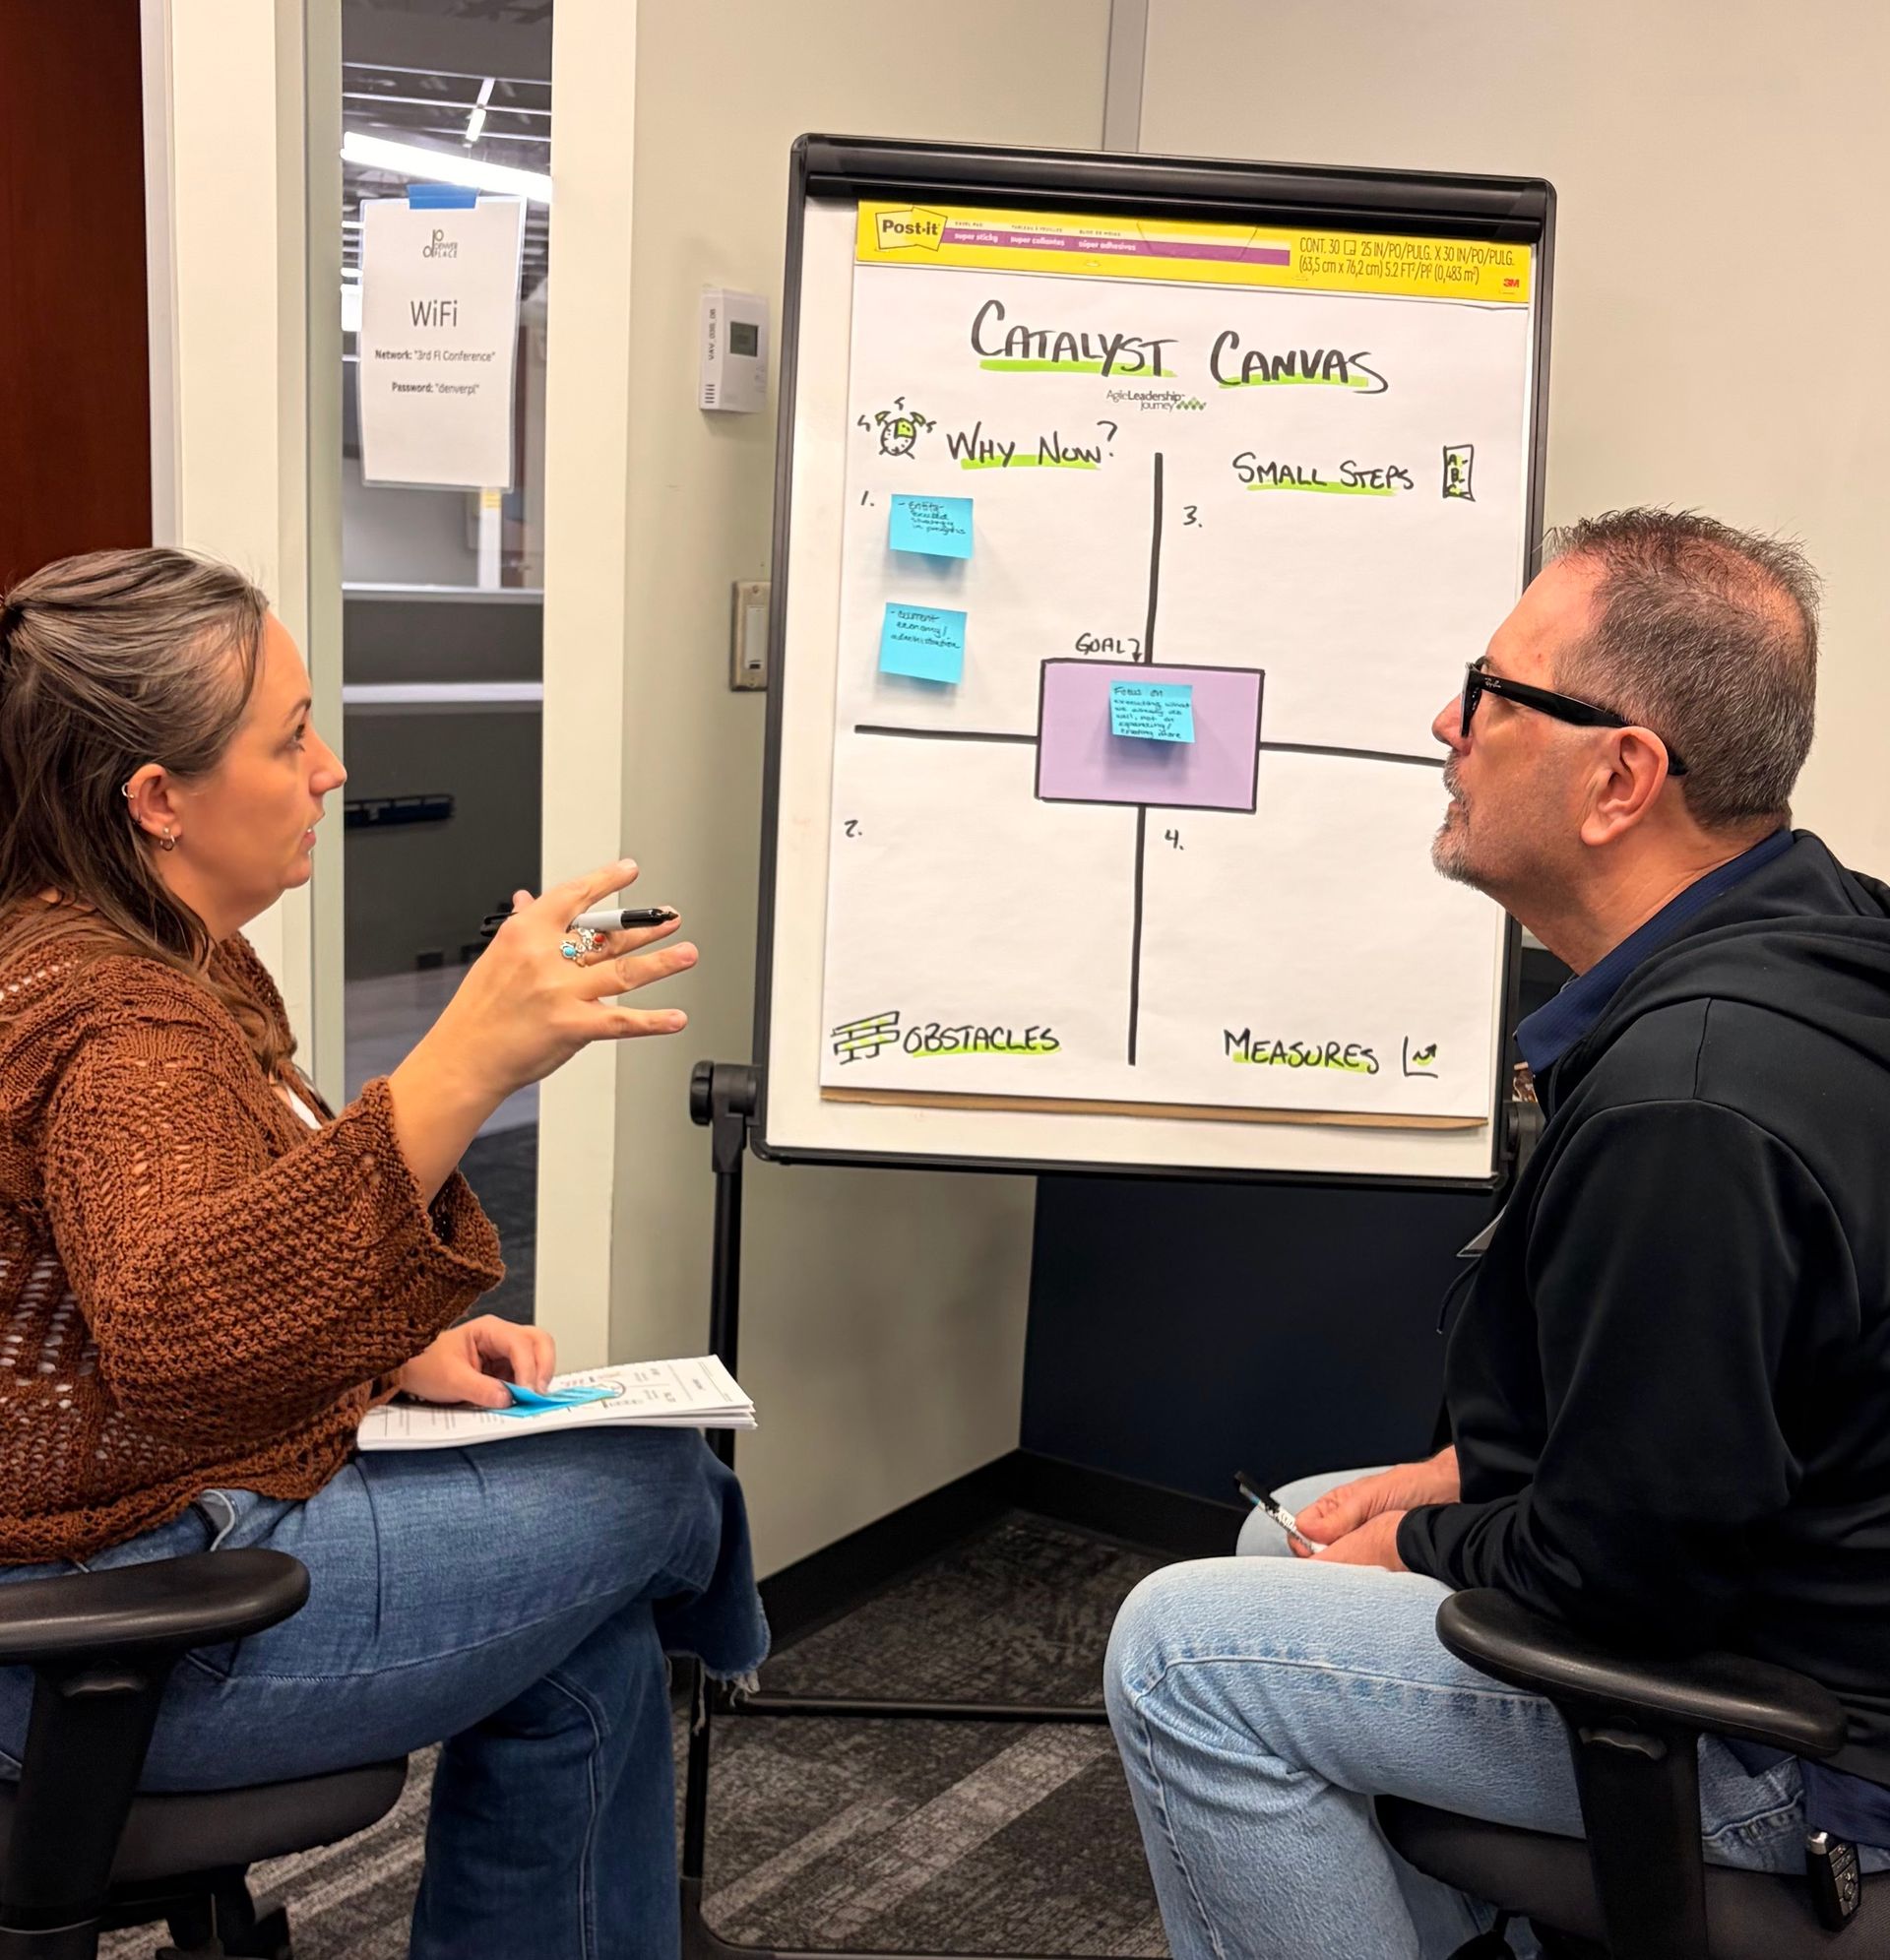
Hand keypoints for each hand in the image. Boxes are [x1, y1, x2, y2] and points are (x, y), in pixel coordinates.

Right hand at [386, 858, 696, 1198]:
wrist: (464, 1057)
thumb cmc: (479, 1011)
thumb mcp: (497, 957)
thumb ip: (522, 927)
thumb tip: (528, 899)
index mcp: (525, 933)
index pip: (573, 896)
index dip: (606, 881)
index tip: (628, 871)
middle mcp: (546, 957)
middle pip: (607, 934)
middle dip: (645, 925)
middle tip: (670, 918)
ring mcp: (561, 991)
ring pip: (624, 971)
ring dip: (661, 962)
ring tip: (687, 953)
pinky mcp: (573, 1025)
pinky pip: (622, 1020)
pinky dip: (652, 1021)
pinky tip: (675, 1018)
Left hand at [398, 1315, 556, 1408]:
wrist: (408, 1370)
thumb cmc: (425, 1366)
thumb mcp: (451, 1380)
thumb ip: (481, 1389)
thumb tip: (509, 1399)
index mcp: (489, 1330)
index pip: (520, 1343)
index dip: (528, 1367)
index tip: (527, 1393)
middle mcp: (501, 1336)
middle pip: (539, 1341)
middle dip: (544, 1366)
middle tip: (538, 1393)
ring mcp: (504, 1351)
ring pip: (538, 1355)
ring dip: (539, 1376)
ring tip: (530, 1398)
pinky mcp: (504, 1367)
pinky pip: (526, 1372)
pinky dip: (529, 1385)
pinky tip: (522, 1399)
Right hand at [1290, 1448, 1458, 1558]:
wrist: (1450, 1494)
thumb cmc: (1412, 1485)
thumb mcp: (1371, 1497)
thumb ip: (1340, 1515)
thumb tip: (1306, 1529)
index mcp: (1335, 1506)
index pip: (1303, 1529)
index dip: (1305, 1542)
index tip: (1316, 1551)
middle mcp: (1345, 1526)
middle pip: (1316, 1551)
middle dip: (1323, 1558)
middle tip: (1344, 1560)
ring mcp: (1362, 1543)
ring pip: (1338, 1565)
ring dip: (1345, 1568)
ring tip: (1363, 1567)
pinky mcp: (1381, 1559)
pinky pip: (1362, 1573)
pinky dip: (1364, 1576)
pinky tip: (1375, 1574)